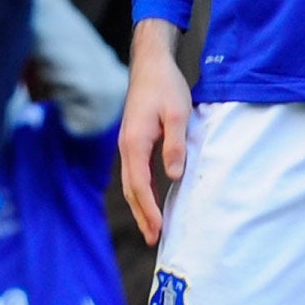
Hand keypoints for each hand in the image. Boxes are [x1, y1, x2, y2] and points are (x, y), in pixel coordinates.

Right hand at [120, 19, 193, 245]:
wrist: (151, 64)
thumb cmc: (165, 87)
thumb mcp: (177, 114)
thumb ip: (175, 145)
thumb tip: (173, 176)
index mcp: (135, 143)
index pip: (140, 185)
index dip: (149, 210)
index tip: (158, 229)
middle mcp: (127, 147)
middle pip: (132, 190)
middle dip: (142, 215)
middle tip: (153, 239)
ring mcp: (128, 144)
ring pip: (132, 183)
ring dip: (141, 206)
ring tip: (151, 228)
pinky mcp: (134, 141)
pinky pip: (136, 172)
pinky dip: (142, 191)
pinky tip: (152, 200)